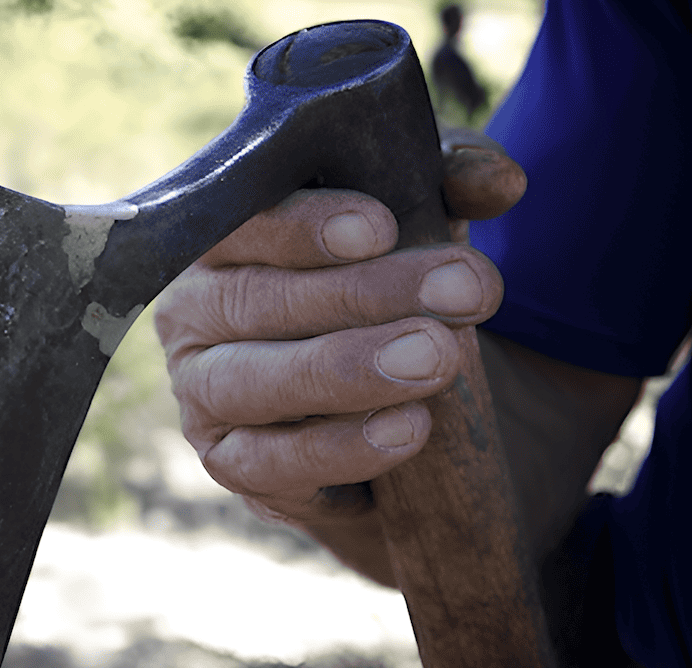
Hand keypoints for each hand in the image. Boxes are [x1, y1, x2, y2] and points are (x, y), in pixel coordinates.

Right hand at [153, 129, 524, 582]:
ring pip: (254, 382)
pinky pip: (269, 462)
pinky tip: (407, 430)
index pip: (243, 221)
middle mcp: (192, 314)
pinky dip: (338, 448)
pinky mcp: (230, 464)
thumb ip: (447, 190)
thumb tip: (499, 180)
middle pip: (255, 300)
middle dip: (362, 295)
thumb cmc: (377, 300)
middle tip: (461, 290)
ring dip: (347, 371)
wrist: (371, 411)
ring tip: (436, 360)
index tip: (383, 227)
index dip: (305, 225)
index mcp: (223, 243)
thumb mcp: (414, 230)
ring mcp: (202, 394)